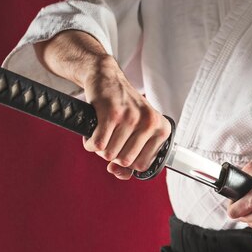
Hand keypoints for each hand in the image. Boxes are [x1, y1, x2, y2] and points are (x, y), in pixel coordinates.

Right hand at [81, 56, 170, 179]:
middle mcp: (150, 123)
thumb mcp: (136, 131)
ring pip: (109, 154)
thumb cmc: (124, 108)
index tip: (121, 151)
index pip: (143, 165)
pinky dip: (90, 143)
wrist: (108, 78)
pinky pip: (98, 144)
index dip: (128, 163)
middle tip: (109, 140)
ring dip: (99, 149)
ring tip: (101, 135)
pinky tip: (92, 134)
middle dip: (112, 155)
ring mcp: (131, 117)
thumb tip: (120, 174)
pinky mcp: (111, 113)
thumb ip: (132, 158)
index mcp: (161, 130)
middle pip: (125, 161)